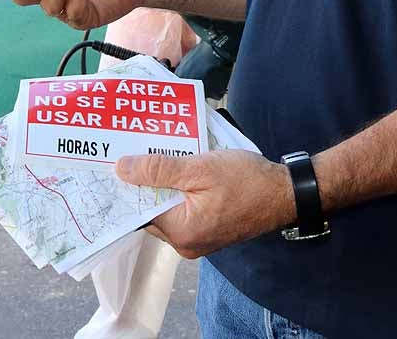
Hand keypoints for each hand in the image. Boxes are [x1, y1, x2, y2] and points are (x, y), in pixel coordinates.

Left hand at [116, 150, 295, 258]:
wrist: (286, 193)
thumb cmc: (248, 180)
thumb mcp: (200, 167)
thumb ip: (159, 169)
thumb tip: (121, 169)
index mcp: (181, 232)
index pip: (139, 210)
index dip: (126, 186)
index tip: (110, 164)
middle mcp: (185, 243)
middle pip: (151, 211)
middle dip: (142, 183)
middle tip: (129, 153)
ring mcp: (198, 240)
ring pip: (166, 209)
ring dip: (160, 185)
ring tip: (151, 156)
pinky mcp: (208, 230)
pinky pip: (182, 211)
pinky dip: (176, 191)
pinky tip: (175, 169)